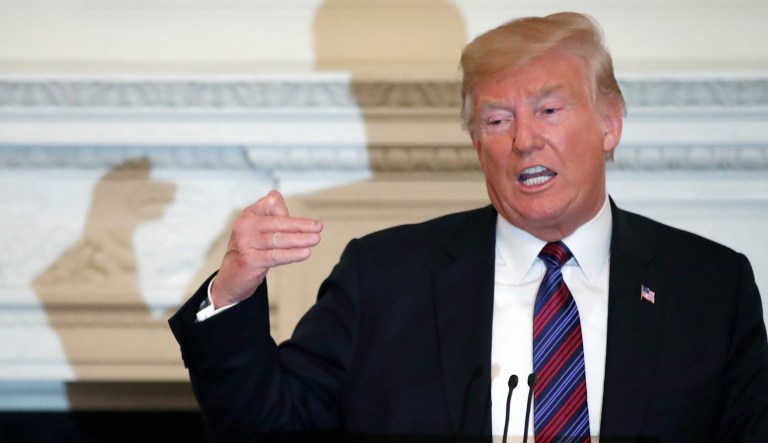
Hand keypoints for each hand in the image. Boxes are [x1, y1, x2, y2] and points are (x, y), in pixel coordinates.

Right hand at [211, 190, 322, 308]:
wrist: (231, 277)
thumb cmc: (249, 250)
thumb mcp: (257, 229)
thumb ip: (270, 213)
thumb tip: (276, 194)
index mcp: (248, 215)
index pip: (271, 204)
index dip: (287, 212)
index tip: (304, 222)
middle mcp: (245, 226)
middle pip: (278, 222)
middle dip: (301, 225)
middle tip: (319, 227)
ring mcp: (246, 243)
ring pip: (279, 239)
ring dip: (300, 239)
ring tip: (316, 239)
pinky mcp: (250, 260)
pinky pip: (276, 255)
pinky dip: (292, 254)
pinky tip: (305, 253)